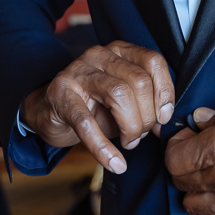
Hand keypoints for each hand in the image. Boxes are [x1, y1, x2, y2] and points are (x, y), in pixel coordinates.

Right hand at [21, 42, 173, 173]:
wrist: (49, 110)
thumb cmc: (92, 104)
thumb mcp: (122, 97)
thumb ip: (144, 103)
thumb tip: (163, 121)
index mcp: (120, 51)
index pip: (153, 62)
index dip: (165, 91)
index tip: (164, 117)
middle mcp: (100, 55)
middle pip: (139, 81)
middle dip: (147, 116)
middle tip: (142, 136)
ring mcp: (78, 72)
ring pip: (119, 94)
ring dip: (131, 127)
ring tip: (130, 143)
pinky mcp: (61, 95)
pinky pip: (87, 123)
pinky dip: (104, 148)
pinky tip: (115, 163)